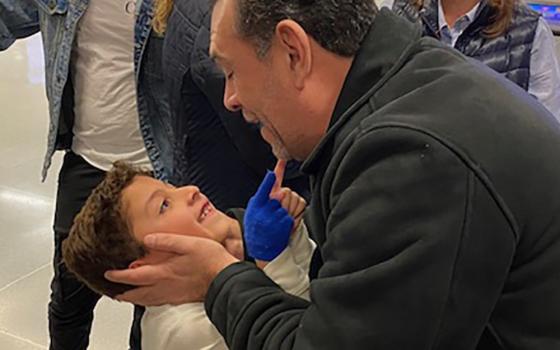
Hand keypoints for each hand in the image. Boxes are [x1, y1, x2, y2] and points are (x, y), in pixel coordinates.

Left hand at [104, 234, 238, 305]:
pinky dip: (149, 301)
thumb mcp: (188, 242)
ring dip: (135, 299)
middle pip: (137, 294)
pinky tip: (151, 298)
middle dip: (123, 293)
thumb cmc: (210, 260)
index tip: (108, 273)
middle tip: (113, 291)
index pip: (134, 276)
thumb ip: (167, 241)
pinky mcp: (181, 298)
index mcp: (164, 272)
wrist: (226, 278)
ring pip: (147, 301)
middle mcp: (166, 286)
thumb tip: (147, 239)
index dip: (119, 276)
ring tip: (128, 296)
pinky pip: (159, 302)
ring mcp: (173, 294)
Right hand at [244, 161, 293, 260]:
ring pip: (292, 200)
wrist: (262, 246)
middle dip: (286, 196)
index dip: (270, 179)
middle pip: (284, 192)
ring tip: (282, 215)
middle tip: (280, 205)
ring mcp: (276, 218)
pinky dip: (294, 215)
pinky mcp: (285, 225)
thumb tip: (273, 177)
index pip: (264, 188)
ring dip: (291, 205)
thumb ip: (264, 193)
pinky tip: (286, 223)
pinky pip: (296, 211)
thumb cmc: (257, 225)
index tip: (275, 169)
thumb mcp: (255, 208)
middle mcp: (265, 210)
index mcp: (256, 204)